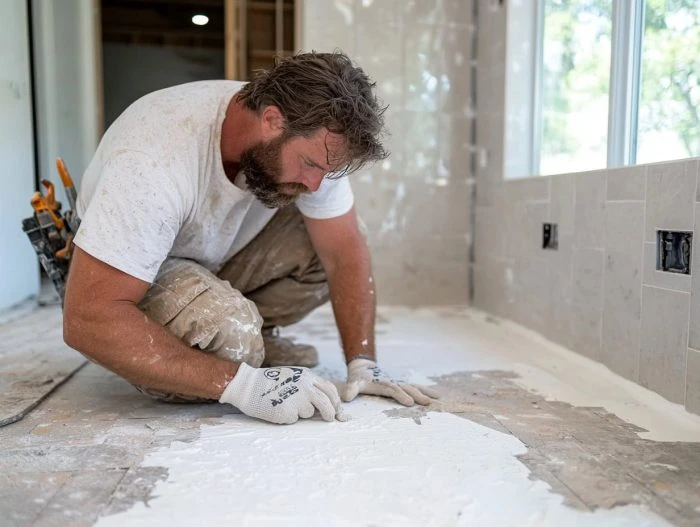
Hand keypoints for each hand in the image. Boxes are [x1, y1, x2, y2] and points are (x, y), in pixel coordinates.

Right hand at [220, 363, 349, 423]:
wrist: (247, 385)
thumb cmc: (269, 382)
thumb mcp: (293, 376)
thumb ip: (309, 386)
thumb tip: (326, 402)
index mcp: (307, 376)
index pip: (329, 389)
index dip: (335, 401)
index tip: (337, 410)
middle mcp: (305, 386)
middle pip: (326, 403)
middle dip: (331, 413)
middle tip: (330, 419)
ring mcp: (297, 399)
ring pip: (309, 413)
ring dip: (301, 413)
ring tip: (285, 404)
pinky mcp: (287, 411)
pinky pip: (293, 419)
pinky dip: (287, 417)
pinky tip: (277, 409)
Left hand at [341, 359, 438, 405]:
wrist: (364, 367)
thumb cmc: (358, 378)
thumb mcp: (353, 383)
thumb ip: (351, 390)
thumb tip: (345, 398)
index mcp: (383, 383)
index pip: (393, 390)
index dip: (401, 395)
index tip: (410, 402)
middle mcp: (394, 382)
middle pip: (408, 388)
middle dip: (418, 395)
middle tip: (427, 403)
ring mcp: (400, 382)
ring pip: (414, 387)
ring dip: (425, 392)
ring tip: (437, 399)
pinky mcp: (402, 384)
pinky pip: (416, 387)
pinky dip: (426, 390)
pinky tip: (437, 396)